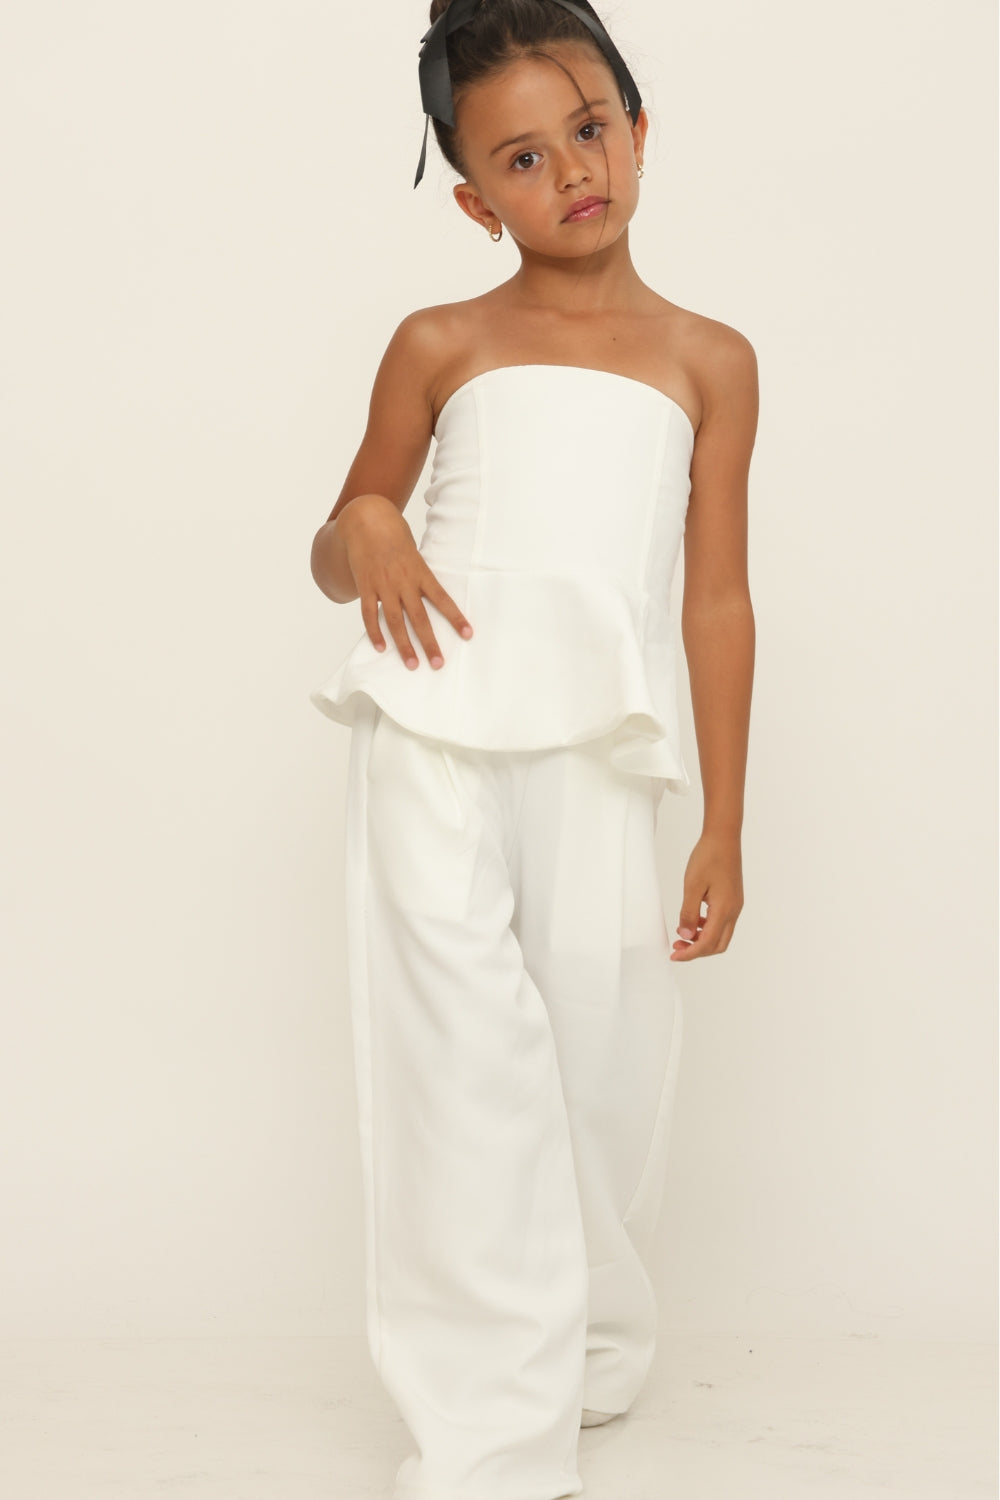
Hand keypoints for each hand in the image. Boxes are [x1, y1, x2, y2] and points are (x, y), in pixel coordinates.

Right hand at [338, 495, 473, 669]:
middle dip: (429, 643)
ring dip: (404, 645)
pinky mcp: (366, 587)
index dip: (455, 617)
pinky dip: (375, 632)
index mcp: (420, 573)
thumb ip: (423, 578)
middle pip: (419, 618)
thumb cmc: (395, 539)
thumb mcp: (416, 555)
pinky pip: (370, 614)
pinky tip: (381, 648)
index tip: (468, 634)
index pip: (443, 599)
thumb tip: (435, 599)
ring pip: (395, 621)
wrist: (367, 522)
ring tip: (412, 665)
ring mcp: (383, 586)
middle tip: (438, 664)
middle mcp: (403, 582)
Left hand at [669, 831, 743, 959]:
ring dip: (702, 940)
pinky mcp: (733, 899)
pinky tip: (692, 920)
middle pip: (718, 945)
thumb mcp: (692, 886)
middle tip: (677, 948)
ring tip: (682, 935)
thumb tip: (686, 936)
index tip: (674, 955)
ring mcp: (735, 905)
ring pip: (721, 934)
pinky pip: (721, 922)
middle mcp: (734, 911)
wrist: (724, 837)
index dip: (690, 954)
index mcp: (724, 909)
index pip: (708, 943)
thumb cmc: (708, 857)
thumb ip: (688, 913)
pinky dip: (707, 928)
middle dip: (697, 951)